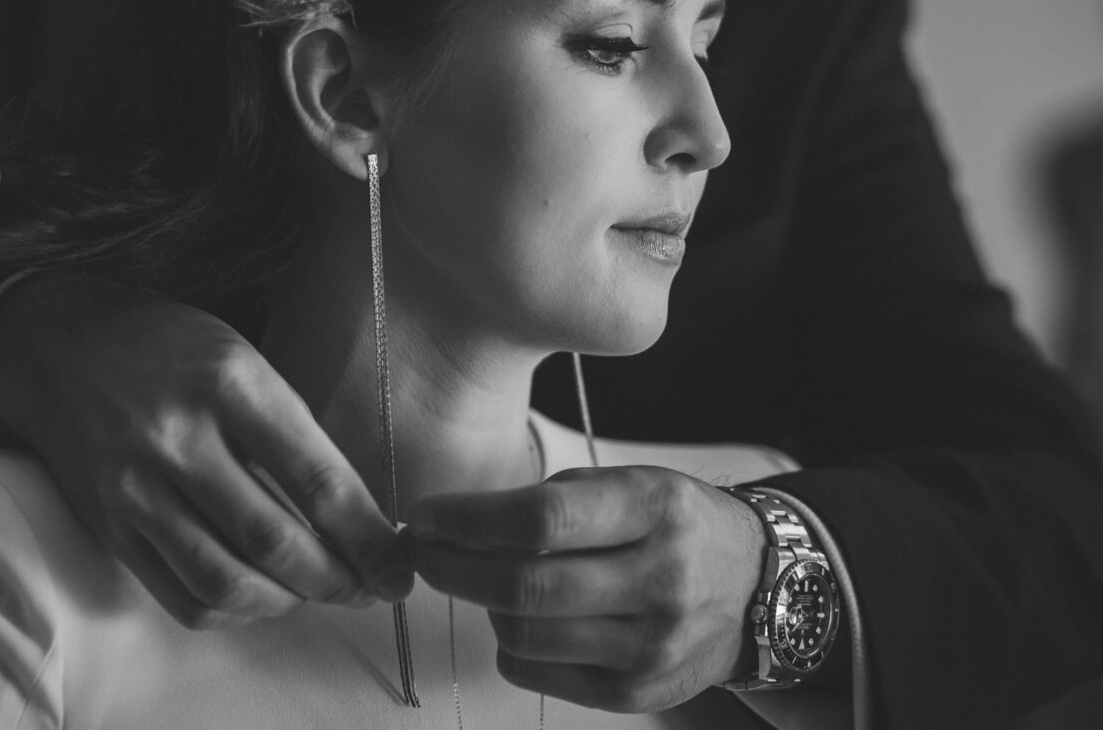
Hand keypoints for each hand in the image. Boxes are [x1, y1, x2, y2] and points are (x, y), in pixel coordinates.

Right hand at [0, 277, 412, 628]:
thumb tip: (356, 510)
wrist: (55, 346)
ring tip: (312, 592)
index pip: (316, 479)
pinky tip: (255, 594)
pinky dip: (231, 609)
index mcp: (229, 382)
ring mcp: (136, 487)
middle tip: (367, 589)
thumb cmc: (165, 346)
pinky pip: (180, 595)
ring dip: (286, 602)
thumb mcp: (239, 355)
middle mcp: (180, 437)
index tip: (398, 565)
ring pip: (227, 581)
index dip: (368, 537)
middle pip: (275, 541)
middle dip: (338, 580)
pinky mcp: (109, 525)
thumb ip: (289, 429)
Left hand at [409, 466, 763, 711]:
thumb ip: (554, 501)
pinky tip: (517, 617)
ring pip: (525, 635)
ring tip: (474, 578)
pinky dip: (510, 644)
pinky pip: (538, 673)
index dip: (469, 520)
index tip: (425, 516)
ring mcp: (653, 645)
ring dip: (480, 605)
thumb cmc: (673, 525)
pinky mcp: (638, 693)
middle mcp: (662, 579)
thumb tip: (458, 524)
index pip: (542, 519)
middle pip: (526, 585)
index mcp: (655, 509)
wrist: (755, 587)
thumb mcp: (631, 484)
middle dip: (453, 567)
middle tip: (421, 549)